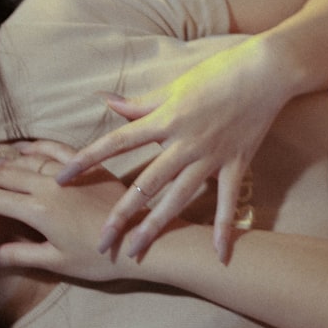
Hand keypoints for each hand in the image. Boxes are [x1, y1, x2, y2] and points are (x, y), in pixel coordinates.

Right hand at [0, 140, 144, 282]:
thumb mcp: (52, 261)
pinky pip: (54, 148)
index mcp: (37, 210)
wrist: (141, 241)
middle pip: (5, 175)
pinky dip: (34, 146)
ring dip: (4, 163)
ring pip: (26, 160)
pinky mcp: (87, 167)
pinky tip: (22, 147)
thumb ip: (11, 256)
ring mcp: (68, 173)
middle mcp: (48, 185)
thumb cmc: (98, 258)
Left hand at [56, 38, 287, 260]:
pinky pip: (227, 202)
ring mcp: (210, 157)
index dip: (86, 161)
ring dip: (156, 227)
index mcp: (163, 120)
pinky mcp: (235, 164)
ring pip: (177, 198)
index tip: (60, 179)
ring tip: (135, 252)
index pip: (115, 143)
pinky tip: (218, 256)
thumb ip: (138, 104)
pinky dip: (224, 228)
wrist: (267, 71)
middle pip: (144, 184)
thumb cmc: (217, 73)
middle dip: (120, 214)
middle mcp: (183, 142)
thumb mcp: (173, 86)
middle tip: (99, 241)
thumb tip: (104, 102)